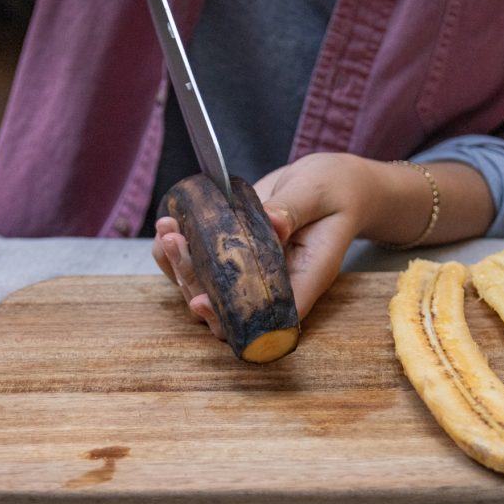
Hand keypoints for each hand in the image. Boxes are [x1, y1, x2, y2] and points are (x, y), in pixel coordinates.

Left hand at [152, 153, 376, 336]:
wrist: (331, 184)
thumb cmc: (336, 191)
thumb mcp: (319, 193)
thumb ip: (294, 209)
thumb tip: (272, 221)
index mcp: (305, 277)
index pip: (268, 316)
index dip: (232, 318)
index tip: (202, 301)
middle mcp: (275, 283)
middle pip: (228, 309)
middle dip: (194, 283)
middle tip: (177, 244)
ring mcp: (251, 273)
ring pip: (208, 290)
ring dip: (180, 267)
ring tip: (168, 231)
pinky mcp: (235, 256)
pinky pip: (202, 266)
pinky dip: (179, 253)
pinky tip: (167, 226)